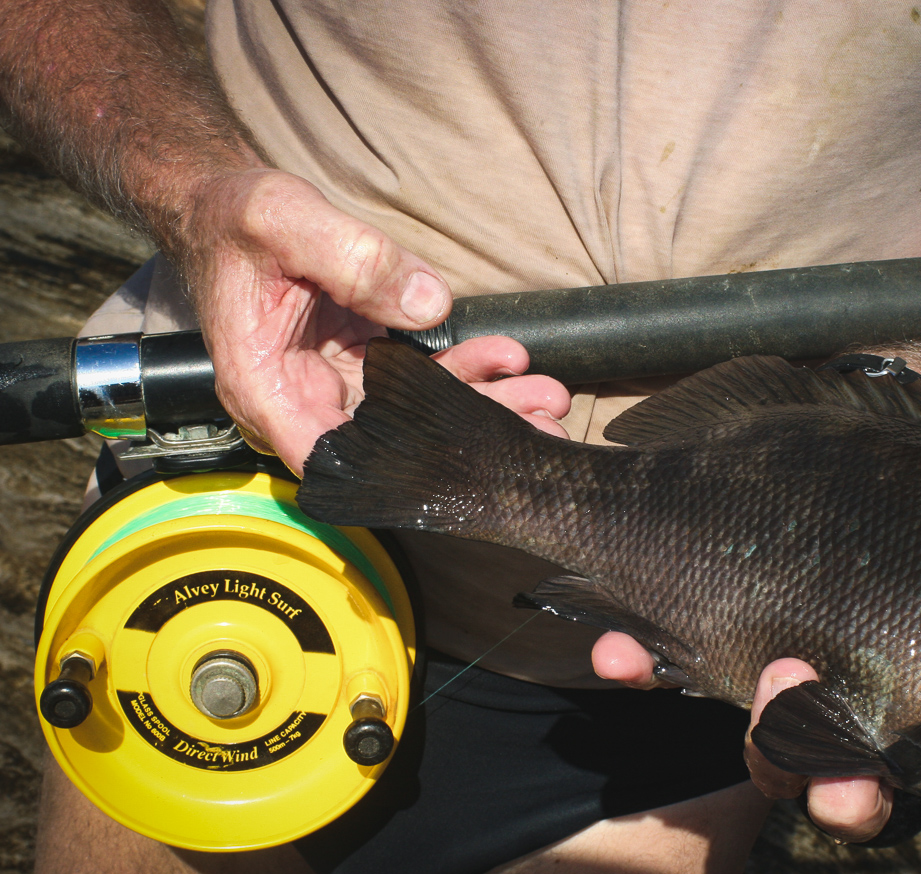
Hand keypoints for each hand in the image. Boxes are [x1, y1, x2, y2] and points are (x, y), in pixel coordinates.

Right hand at [178, 168, 571, 471]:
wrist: (224, 205)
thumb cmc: (235, 217)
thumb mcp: (284, 219)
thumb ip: (354, 259)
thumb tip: (431, 303)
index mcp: (266, 386)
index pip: (329, 456)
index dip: (395, 469)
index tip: (459, 460)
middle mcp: (303, 399)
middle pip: (389, 443)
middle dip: (465, 437)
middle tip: (536, 421)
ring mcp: (338, 383)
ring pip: (414, 415)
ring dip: (480, 405)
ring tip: (545, 394)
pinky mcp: (363, 361)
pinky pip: (420, 378)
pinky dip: (466, 370)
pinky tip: (508, 357)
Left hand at [592, 578, 920, 847]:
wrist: (822, 441)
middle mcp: (848, 701)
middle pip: (854, 781)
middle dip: (856, 787)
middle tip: (853, 772)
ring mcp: (769, 673)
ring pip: (764, 741)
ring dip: (767, 729)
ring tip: (774, 679)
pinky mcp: (692, 631)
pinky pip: (657, 661)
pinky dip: (636, 655)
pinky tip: (617, 644)